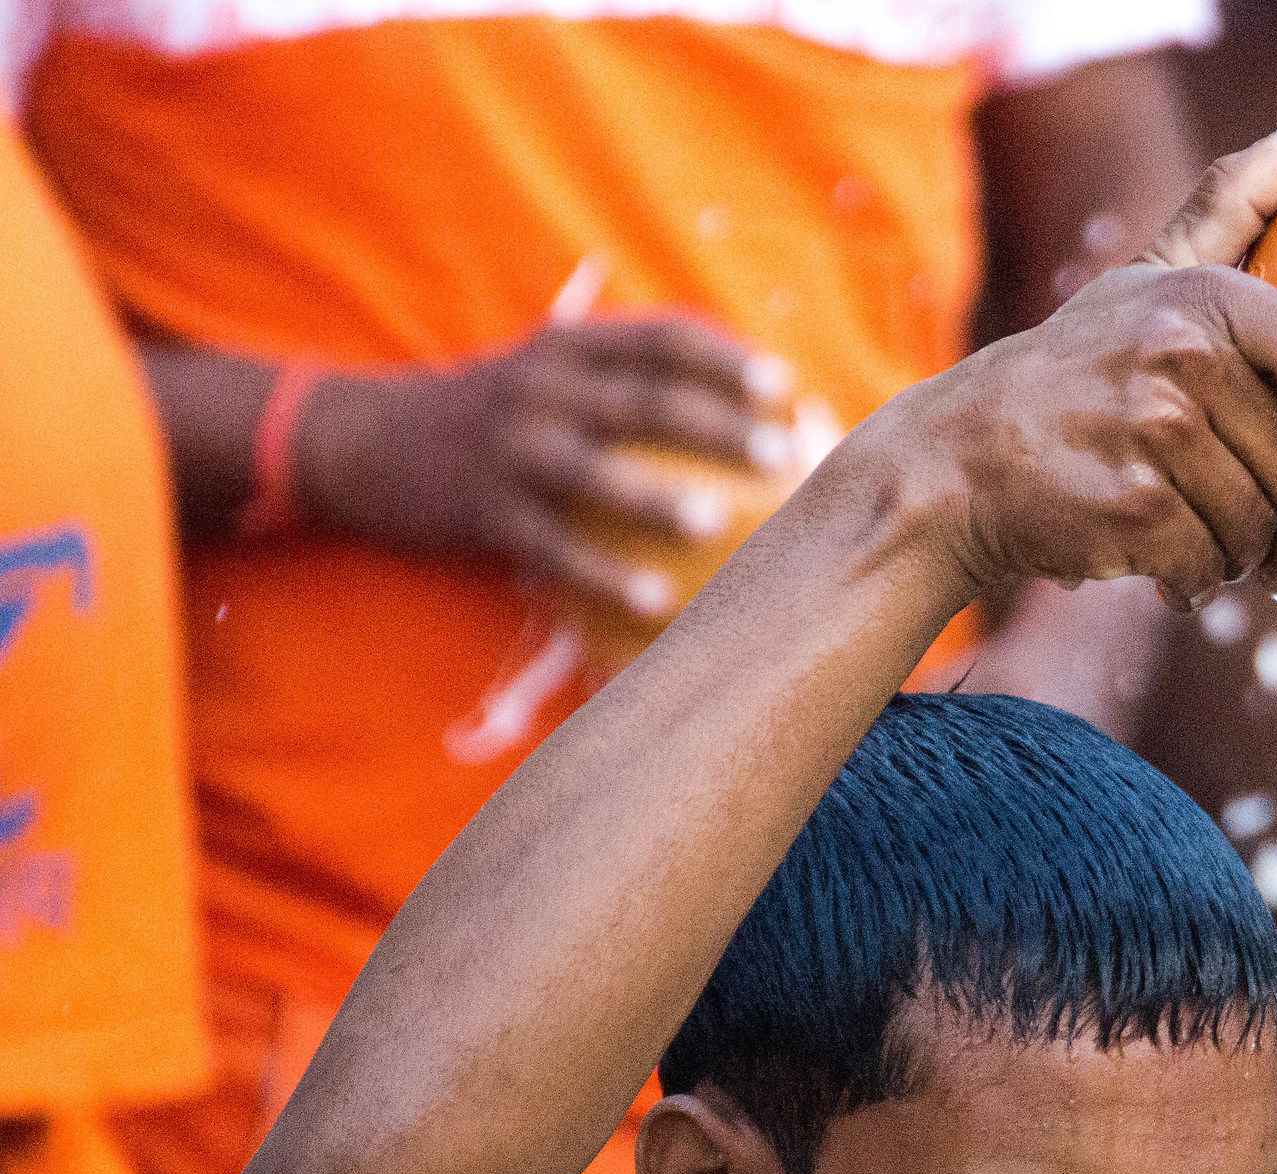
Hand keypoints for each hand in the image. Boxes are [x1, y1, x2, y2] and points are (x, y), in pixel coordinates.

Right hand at [297, 316, 799, 617]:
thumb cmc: (489, 417)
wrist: (362, 441)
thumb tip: (737, 416)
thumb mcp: (546, 375)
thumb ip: (622, 383)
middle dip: (716, 422)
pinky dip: (607, 576)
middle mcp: (540, 388)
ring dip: (660, 496)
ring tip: (721, 521)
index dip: (725, 358)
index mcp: (567, 348)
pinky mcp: (484, 512)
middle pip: (642, 399)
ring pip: (596, 472)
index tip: (785, 385)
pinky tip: (659, 602)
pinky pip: (555, 549)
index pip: (660, 338)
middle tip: (780, 452)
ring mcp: (510, 449)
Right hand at [902, 109, 1276, 610]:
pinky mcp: (1132, 507)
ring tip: (1200, 540)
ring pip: (1258, 530)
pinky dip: (1193, 582)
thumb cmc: (1077, 370)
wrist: (959, 460)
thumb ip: (1236, 203)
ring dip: (1240, 558)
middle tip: (1263, 538)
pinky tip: (1160, 561)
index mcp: (1212, 299)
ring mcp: (1156, 432)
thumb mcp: (1151, 275)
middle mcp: (1186, 356)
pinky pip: (1209, 566)